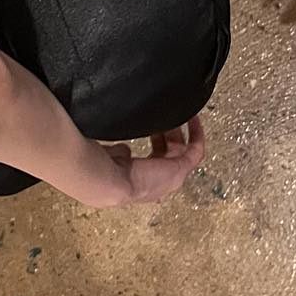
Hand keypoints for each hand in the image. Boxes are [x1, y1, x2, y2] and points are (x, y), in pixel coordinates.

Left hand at [88, 115, 206, 206]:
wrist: (105, 182)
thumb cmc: (100, 168)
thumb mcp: (110, 157)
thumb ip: (118, 153)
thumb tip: (124, 147)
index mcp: (137, 180)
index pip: (152, 158)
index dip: (156, 140)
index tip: (153, 124)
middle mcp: (156, 182)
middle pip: (168, 152)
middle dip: (167, 131)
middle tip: (163, 114)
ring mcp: (170, 178)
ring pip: (181, 151)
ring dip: (180, 131)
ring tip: (177, 113)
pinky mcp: (179, 171)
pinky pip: (195, 150)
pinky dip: (196, 133)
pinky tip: (193, 117)